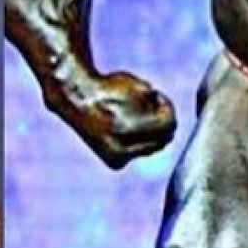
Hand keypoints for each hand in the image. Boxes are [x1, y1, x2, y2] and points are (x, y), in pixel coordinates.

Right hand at [51, 70, 176, 169]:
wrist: (76, 98)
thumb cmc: (108, 87)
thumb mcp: (138, 86)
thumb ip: (158, 104)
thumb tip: (171, 124)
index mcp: (130, 127)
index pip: (168, 124)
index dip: (166, 107)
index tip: (157, 98)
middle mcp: (123, 146)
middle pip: (163, 139)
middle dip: (161, 123)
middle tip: (149, 107)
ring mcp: (118, 156)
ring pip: (152, 148)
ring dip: (151, 133)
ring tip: (135, 116)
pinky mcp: (114, 162)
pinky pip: (138, 153)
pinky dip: (137, 143)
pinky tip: (125, 129)